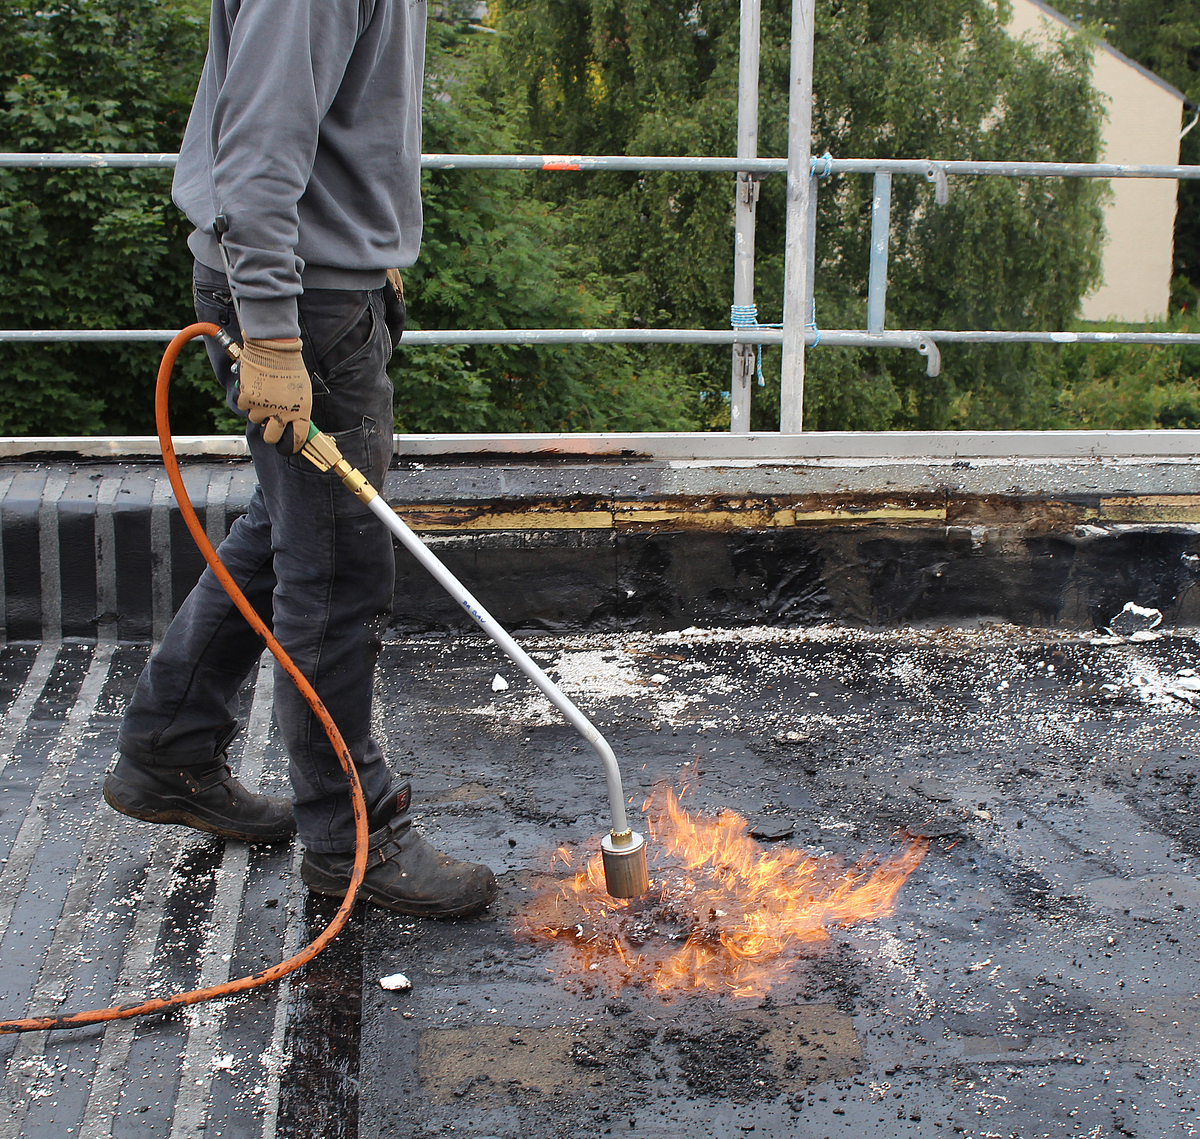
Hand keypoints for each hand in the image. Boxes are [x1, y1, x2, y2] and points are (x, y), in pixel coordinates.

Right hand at [236, 337, 311, 452]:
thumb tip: (292, 423)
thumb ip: (297, 409)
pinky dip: (246, 400)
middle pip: (271, 437)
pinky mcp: (248, 398)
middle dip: (270, 434)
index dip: (293, 444)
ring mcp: (263, 406)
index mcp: (300, 411)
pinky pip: (244, 406)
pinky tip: (254, 389)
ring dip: (258, 411)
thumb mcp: (303, 392)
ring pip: (255, 420)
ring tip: (264, 395)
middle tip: (270, 425)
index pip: (297, 438)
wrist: (274, 349)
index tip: (290, 446)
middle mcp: (281, 412)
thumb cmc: (291, 368)